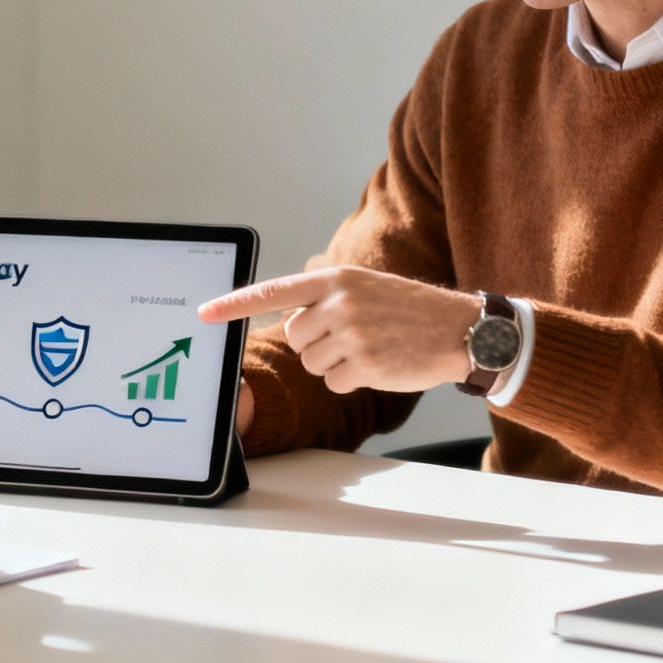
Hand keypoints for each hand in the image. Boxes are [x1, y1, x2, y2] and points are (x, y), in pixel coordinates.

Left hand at [199, 266, 477, 394]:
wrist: (459, 328)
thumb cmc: (407, 308)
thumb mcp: (364, 286)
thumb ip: (324, 297)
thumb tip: (289, 322)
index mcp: (334, 279)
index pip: (273, 291)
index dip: (234, 303)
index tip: (204, 313)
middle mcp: (339, 304)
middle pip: (294, 336)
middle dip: (315, 342)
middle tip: (351, 335)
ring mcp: (352, 335)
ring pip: (312, 363)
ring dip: (335, 363)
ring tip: (369, 347)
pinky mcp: (365, 366)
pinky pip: (334, 382)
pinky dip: (352, 381)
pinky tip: (378, 364)